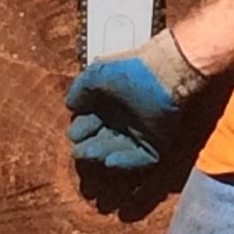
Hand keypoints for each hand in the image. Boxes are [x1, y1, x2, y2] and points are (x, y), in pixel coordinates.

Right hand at [66, 29, 208, 170]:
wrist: (164, 73)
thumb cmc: (129, 70)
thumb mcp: (95, 75)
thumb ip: (79, 90)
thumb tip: (70, 105)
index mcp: (109, 103)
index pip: (90, 123)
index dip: (80, 129)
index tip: (74, 134)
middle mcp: (123, 119)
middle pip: (101, 139)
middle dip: (88, 147)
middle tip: (78, 152)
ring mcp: (140, 132)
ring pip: (116, 150)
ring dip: (101, 155)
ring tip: (88, 155)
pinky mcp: (156, 143)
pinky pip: (139, 158)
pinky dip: (124, 162)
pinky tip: (109, 162)